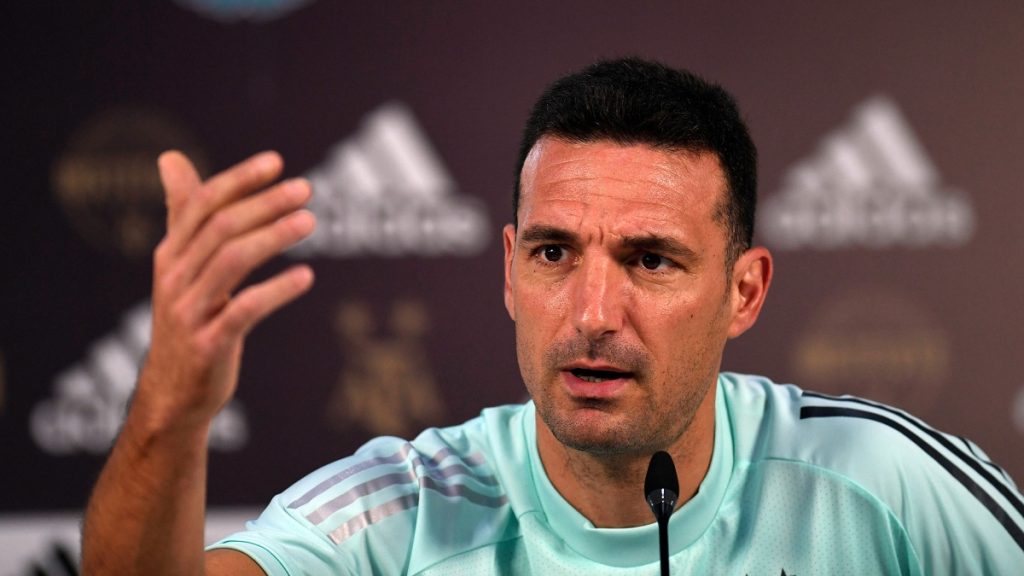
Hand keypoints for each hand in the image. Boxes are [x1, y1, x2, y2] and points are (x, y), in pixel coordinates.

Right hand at [135, 150, 314, 432]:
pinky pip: (244, 310)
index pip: (202, 205)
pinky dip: (276, 290)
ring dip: (274, 236)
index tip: (275, 162)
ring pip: (232, 261)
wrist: (173, 393)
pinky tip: (306, 277)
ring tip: (310, 221)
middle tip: (305, 189)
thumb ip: (183, 215)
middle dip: (265, 203)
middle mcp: (175, 278)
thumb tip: (170, 157)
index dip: (239, 180)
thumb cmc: (188, 320)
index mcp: (171, 255)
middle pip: (221, 228)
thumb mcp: (181, 267)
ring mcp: (190, 312)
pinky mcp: (209, 345)